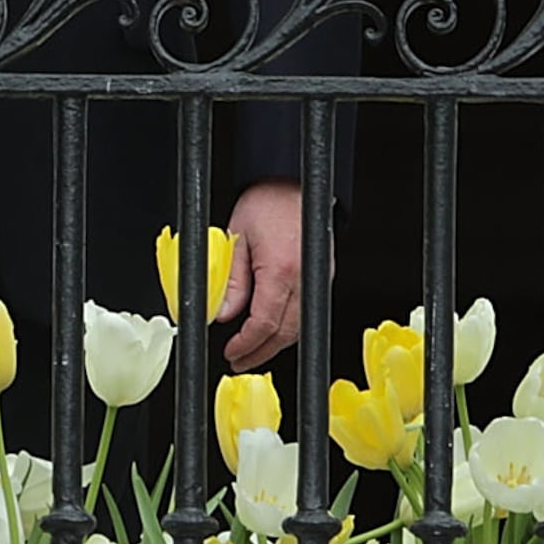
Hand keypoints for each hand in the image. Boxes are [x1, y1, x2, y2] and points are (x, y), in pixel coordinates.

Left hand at [219, 179, 306, 370]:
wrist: (294, 182)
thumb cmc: (266, 202)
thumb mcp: (235, 238)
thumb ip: (230, 280)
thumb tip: (222, 314)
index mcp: (280, 269)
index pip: (264, 323)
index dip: (246, 344)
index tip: (231, 351)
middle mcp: (305, 278)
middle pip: (286, 333)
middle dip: (261, 353)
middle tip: (240, 361)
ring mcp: (317, 279)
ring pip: (299, 327)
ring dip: (276, 344)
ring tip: (253, 351)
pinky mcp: (322, 276)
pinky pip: (306, 312)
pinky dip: (289, 327)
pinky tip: (271, 330)